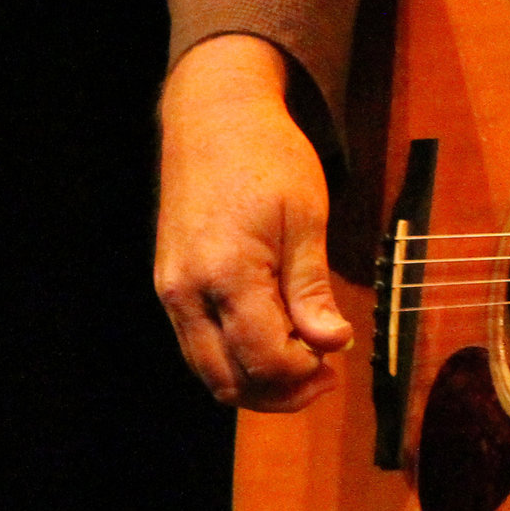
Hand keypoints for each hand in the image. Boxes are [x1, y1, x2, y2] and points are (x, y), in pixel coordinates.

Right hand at [155, 34, 353, 411]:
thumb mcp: (305, 216)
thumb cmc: (268, 157)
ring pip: (208, 371)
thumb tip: (332, 344)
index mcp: (226, 273)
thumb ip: (311, 286)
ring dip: (255, 381)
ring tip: (303, 360)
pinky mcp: (170, 286)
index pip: (264, 358)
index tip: (339, 356)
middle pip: (228, 381)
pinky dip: (234, 358)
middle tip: (325, 374)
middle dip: (280, 392)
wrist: (215, 119)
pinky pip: (198, 346)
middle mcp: (187, 293)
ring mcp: (172, 292)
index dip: (305, 372)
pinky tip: (272, 338)